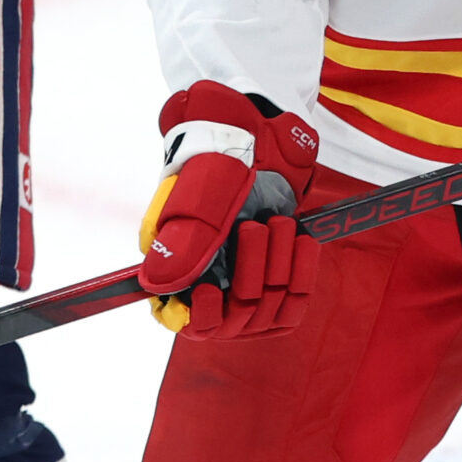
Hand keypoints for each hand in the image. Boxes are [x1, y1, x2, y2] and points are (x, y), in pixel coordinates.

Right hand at [137, 81, 321, 338]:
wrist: (259, 142)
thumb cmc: (219, 165)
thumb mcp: (199, 197)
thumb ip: (181, 240)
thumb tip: (157, 285)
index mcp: (176, 267)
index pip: (178, 319)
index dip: (196, 318)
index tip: (208, 293)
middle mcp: (208, 284)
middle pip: (230, 318)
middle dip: (248, 272)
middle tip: (253, 227)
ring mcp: (243, 284)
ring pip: (263, 310)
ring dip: (276, 265)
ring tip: (278, 223)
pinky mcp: (276, 279)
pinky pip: (293, 302)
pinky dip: (302, 273)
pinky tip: (304, 242)